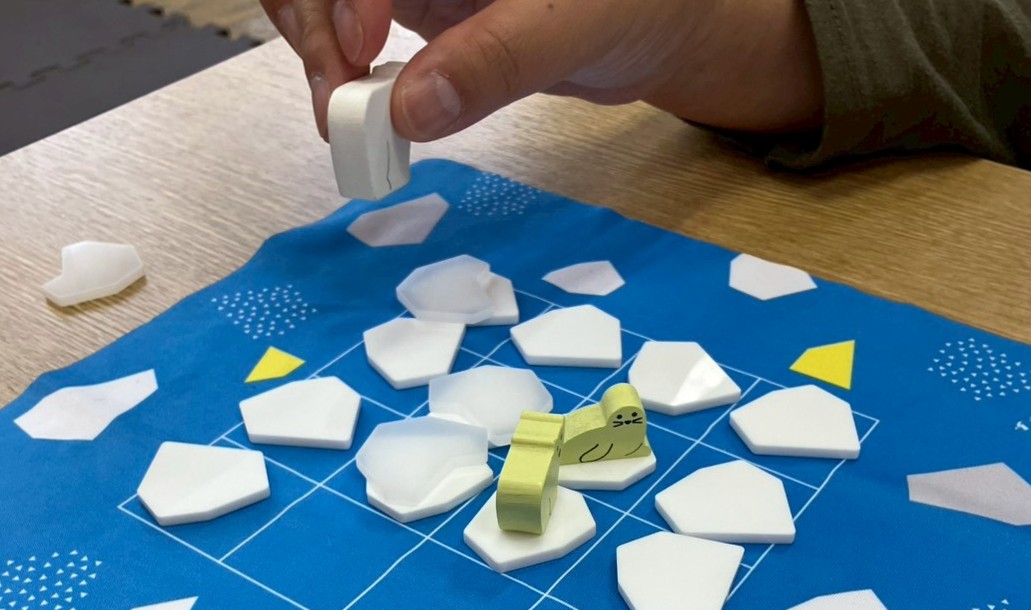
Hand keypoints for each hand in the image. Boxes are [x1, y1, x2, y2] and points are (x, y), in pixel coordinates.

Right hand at [260, 0, 821, 143]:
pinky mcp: (421, 16)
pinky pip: (354, 41)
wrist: (668, 30)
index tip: (358, 45)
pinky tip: (367, 120)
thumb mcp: (574, 25)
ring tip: (350, 124)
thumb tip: (410, 111)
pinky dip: (346, 80)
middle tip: (340, 104)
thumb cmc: (643, 1)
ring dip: (320, 58)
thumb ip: (494, 61)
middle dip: (310, 22)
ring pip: (324, 3)